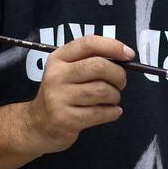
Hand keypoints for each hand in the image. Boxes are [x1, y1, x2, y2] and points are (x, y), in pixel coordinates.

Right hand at [26, 35, 130, 153]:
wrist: (38, 124)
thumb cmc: (62, 93)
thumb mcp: (68, 71)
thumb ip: (90, 60)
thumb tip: (125, 57)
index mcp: (58, 58)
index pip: (88, 43)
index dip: (113, 46)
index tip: (129, 55)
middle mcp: (56, 76)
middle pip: (99, 66)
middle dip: (119, 74)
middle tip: (121, 82)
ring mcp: (58, 98)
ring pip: (102, 91)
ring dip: (115, 96)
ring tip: (112, 98)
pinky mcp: (65, 119)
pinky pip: (100, 113)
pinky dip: (113, 112)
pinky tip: (112, 111)